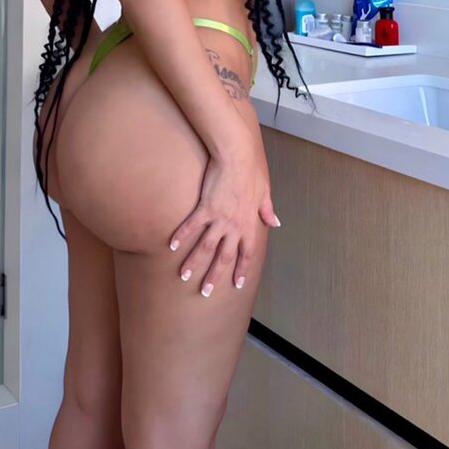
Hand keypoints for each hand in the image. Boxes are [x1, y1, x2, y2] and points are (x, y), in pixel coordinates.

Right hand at [167, 131, 280, 296]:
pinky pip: (192, 226)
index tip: (237, 284)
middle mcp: (234, 226)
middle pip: (224, 257)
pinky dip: (182, 236)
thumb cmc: (251, 172)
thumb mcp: (264, 192)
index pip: (246, 253)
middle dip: (214, 276)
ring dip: (194, 263)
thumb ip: (267, 210)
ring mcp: (219, 218)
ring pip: (205, 247)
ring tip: (184, 276)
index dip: (241, 269)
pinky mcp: (205, 207)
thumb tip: (276, 222)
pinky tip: (172, 246)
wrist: (237, 156)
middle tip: (205, 292)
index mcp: (248, 224)